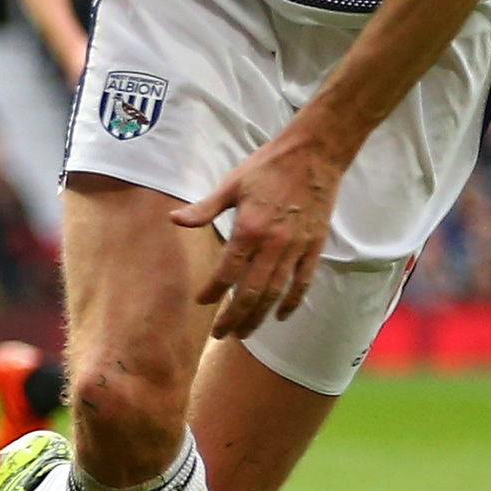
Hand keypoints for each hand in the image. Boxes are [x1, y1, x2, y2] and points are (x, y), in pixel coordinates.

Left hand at [173, 133, 344, 338]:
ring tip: (245, 333)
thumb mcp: (231, 184)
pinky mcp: (315, 247)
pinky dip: (292, 302)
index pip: (227, 272)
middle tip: (221, 335)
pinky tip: (280, 316)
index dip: (213, 291)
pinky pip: (303, 282)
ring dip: (260, 316)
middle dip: (235, 317)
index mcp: (249, 229)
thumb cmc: (268, 168)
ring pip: (277, 292)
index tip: (201, 303)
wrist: (314, 156)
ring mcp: (297, 247)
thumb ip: (205, 208)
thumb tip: (174, 220)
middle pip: (252, 292)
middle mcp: (274, 244)